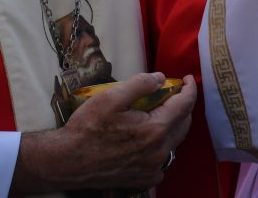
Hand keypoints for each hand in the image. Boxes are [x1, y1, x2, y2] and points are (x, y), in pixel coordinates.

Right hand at [12, 72, 196, 193]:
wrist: (67, 162)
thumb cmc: (87, 128)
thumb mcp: (111, 97)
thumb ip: (140, 84)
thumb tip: (161, 78)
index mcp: (155, 129)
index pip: (184, 105)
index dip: (189, 89)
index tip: (188, 79)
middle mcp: (159, 151)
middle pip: (183, 123)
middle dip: (182, 105)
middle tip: (172, 93)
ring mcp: (152, 168)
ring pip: (174, 142)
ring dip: (172, 125)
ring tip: (159, 112)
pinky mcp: (143, 178)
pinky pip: (162, 159)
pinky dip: (161, 145)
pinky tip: (148, 138)